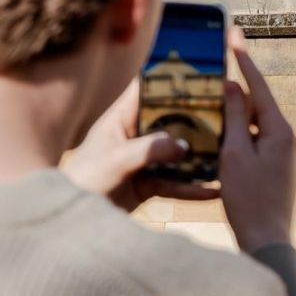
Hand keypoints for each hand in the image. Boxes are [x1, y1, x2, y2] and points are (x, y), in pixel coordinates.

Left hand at [63, 79, 219, 211]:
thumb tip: (184, 146)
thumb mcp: (116, 161)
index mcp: (120, 119)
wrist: (68, 224)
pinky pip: (175, 183)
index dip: (169, 78)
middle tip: (227, 113)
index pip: (146, 90)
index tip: (197, 70)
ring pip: (177, 154)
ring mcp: (142, 161)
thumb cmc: (82, 182)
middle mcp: (134, 136)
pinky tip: (213, 191)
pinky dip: (193, 188)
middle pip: (170, 121)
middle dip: (196, 119)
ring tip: (227, 154)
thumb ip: (149, 150)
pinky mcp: (147, 185)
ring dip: (199, 156)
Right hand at [220, 25, 295, 251]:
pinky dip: (235, 134)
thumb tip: (235, 86)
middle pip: (257, 103)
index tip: (234, 34)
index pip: (259, 85)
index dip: (244, 59)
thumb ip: (235, 117)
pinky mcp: (275, 167)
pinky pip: (253, 140)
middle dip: (236, 86)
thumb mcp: (234, 154)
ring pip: (253, 123)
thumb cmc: (249, 200)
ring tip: (209, 100)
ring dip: (233, 113)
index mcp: (279, 129)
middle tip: (216, 65)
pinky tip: (217, 135)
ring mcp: (283, 153)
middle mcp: (286, 137)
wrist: (268, 242)